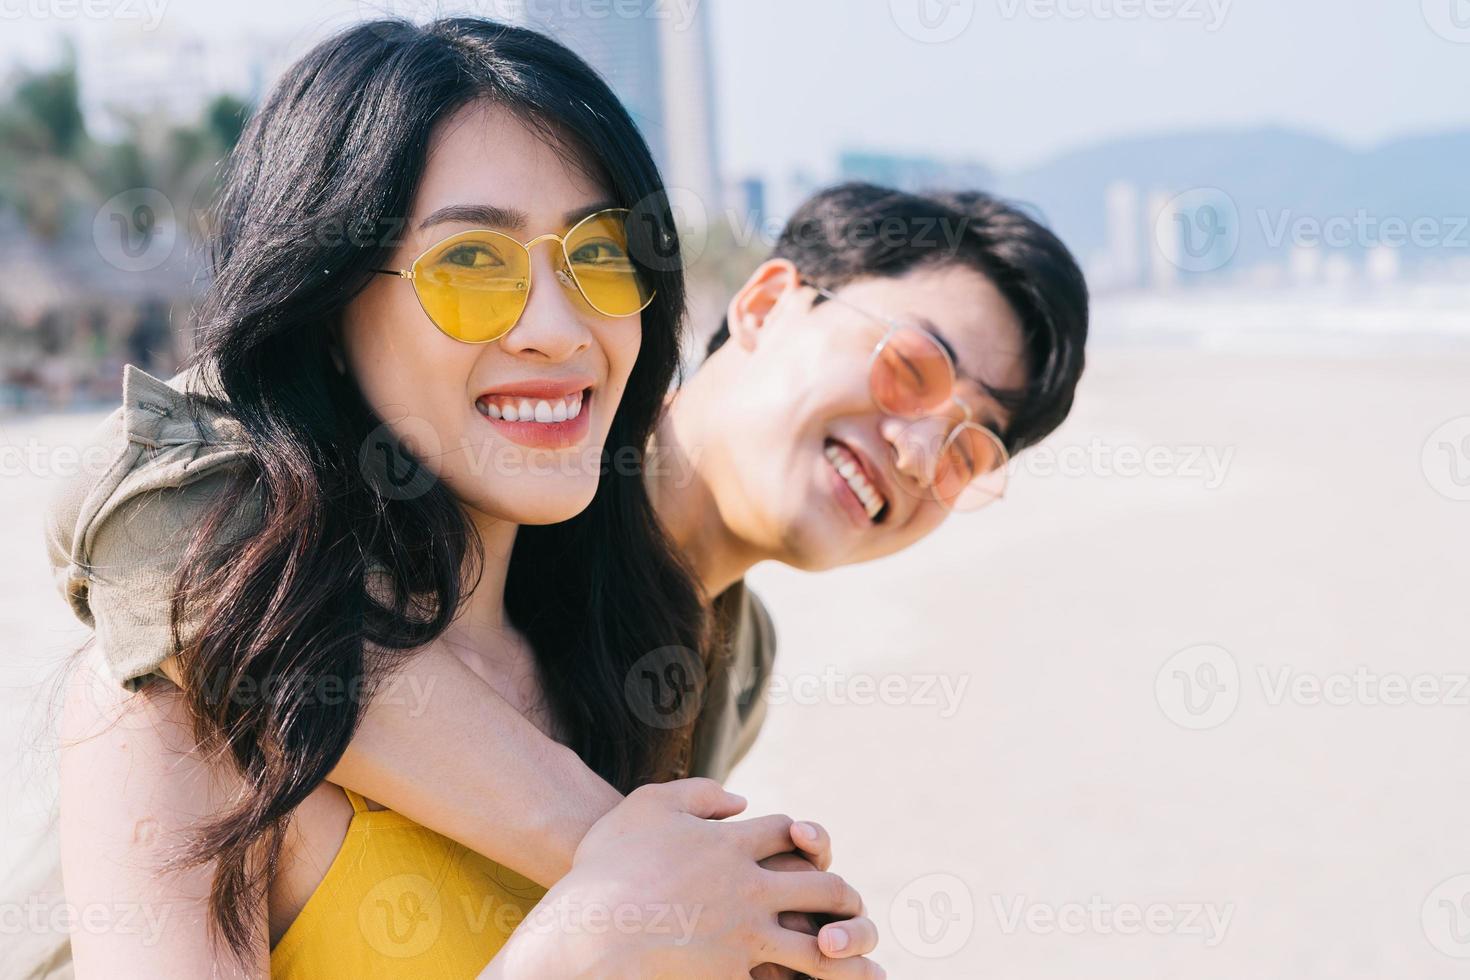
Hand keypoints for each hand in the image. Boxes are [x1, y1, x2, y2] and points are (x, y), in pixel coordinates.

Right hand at [487, 779, 882, 978]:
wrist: (583, 932)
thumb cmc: (606, 868)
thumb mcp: (648, 806)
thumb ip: (697, 793)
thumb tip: (740, 799)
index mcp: (731, 843)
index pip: (788, 832)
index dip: (803, 838)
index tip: (805, 849)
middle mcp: (748, 887)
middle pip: (822, 886)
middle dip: (843, 897)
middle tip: (852, 906)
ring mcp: (744, 935)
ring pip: (819, 947)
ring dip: (847, 953)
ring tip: (861, 963)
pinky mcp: (734, 975)